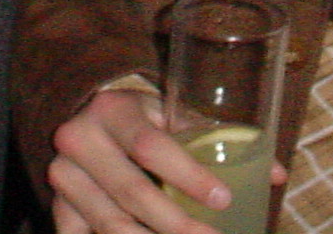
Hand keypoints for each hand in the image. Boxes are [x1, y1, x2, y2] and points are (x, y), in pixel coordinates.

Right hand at [48, 88, 284, 233]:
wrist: (85, 118)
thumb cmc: (141, 118)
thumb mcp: (171, 115)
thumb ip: (216, 138)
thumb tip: (276, 175)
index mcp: (113, 110)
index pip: (151, 147)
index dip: (188, 176)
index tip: (223, 199)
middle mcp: (79, 140)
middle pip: (131, 194)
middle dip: (176, 226)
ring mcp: (62, 177)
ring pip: (109, 225)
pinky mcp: (57, 207)